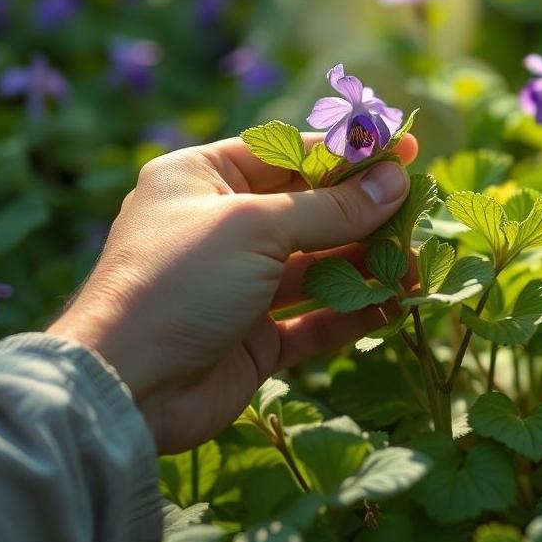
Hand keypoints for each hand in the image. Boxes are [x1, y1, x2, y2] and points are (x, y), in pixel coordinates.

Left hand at [48, 133, 416, 453]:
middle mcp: (221, 227)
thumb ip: (331, 209)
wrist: (121, 391)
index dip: (349, 154)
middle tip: (420, 211)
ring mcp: (238, 284)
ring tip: (415, 265)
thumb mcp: (256, 228)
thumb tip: (396, 182)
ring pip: (316, 265)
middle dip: (365, 213)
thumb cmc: (178, 281)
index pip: (290, 154)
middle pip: (310, 210)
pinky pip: (312, 318)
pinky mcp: (252, 337)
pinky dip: (351, 312)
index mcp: (204, 178)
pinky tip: (393, 307)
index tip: (406, 150)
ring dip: (365, 264)